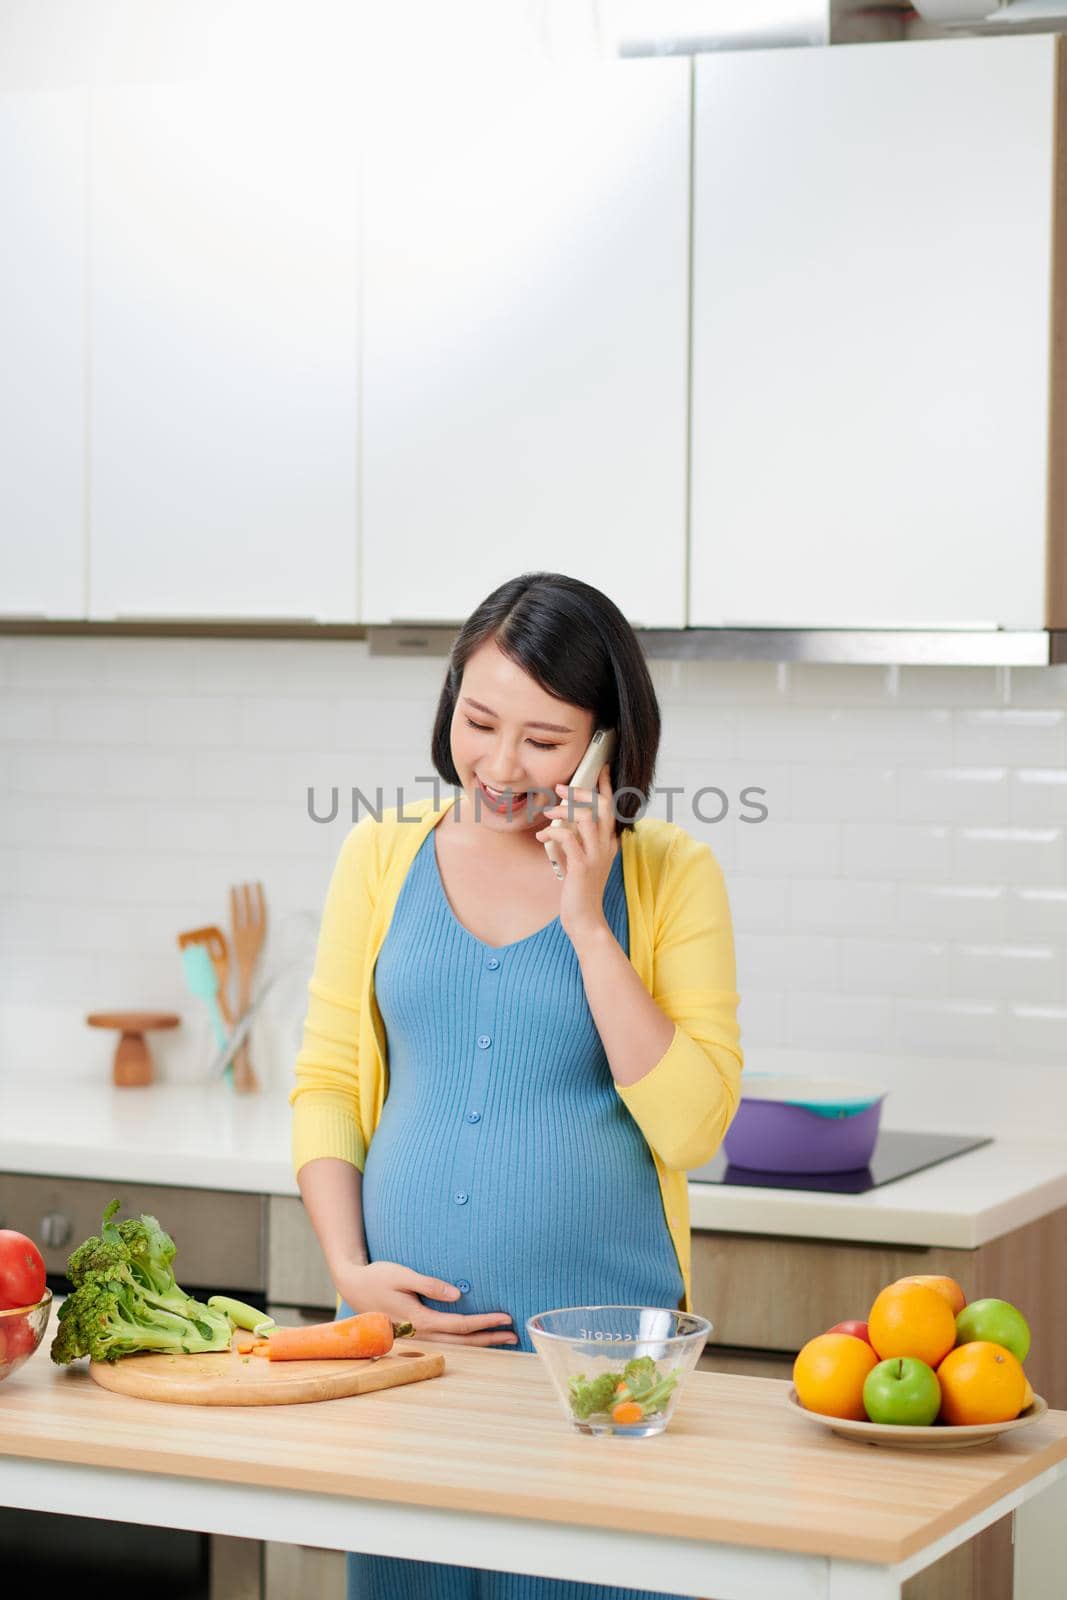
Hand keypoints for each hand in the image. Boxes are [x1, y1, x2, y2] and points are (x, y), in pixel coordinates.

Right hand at [333, 1259, 517, 1346]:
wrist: (353, 1286)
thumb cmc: (378, 1277)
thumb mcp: (402, 1275)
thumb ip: (429, 1284)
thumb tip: (458, 1295)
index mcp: (421, 1319)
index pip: (461, 1324)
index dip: (485, 1321)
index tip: (506, 1318)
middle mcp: (422, 1332)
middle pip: (463, 1340)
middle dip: (490, 1338)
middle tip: (514, 1335)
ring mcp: (419, 1335)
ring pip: (456, 1343)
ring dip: (481, 1342)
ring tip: (503, 1340)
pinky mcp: (417, 1331)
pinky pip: (447, 1339)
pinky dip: (466, 1340)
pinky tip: (477, 1337)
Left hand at [535, 763, 618, 943]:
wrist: (584, 919)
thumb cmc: (579, 890)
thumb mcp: (580, 861)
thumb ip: (576, 842)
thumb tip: (560, 823)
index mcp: (608, 843)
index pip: (611, 808)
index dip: (606, 787)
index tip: (601, 769)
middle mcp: (605, 846)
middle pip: (600, 806)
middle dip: (581, 792)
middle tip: (561, 788)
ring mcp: (595, 856)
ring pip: (585, 818)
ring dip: (563, 810)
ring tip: (547, 814)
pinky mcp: (581, 866)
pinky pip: (568, 838)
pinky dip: (552, 832)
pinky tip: (542, 837)